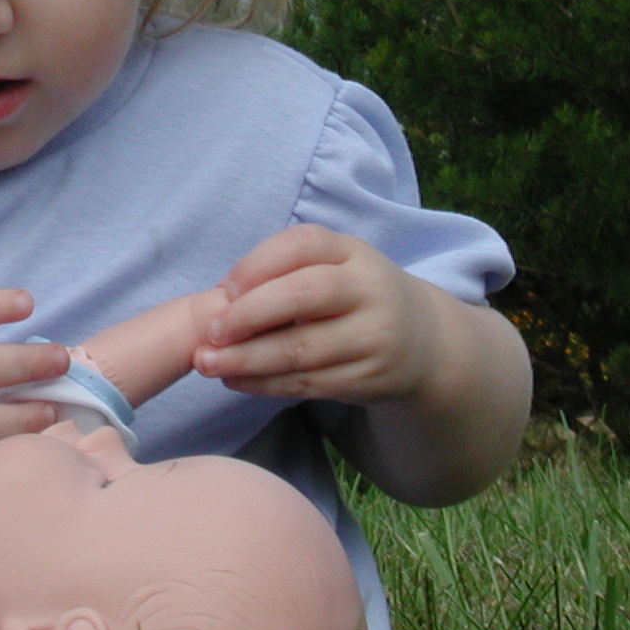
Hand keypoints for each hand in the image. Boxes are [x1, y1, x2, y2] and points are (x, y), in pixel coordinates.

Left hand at [191, 225, 460, 404]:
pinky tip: (236, 381)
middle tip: (209, 333)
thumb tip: (218, 303)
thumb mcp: (332, 267)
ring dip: (248, 359)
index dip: (257, 264)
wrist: (421, 341)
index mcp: (351, 251)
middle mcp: (369, 288)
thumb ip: (284, 273)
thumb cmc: (352, 297)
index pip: (301, 244)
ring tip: (208, 364)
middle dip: (249, 314)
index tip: (222, 289)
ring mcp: (373, 335)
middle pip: (303, 295)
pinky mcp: (369, 378)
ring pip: (302, 348)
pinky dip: (265, 384)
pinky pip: (308, 383)